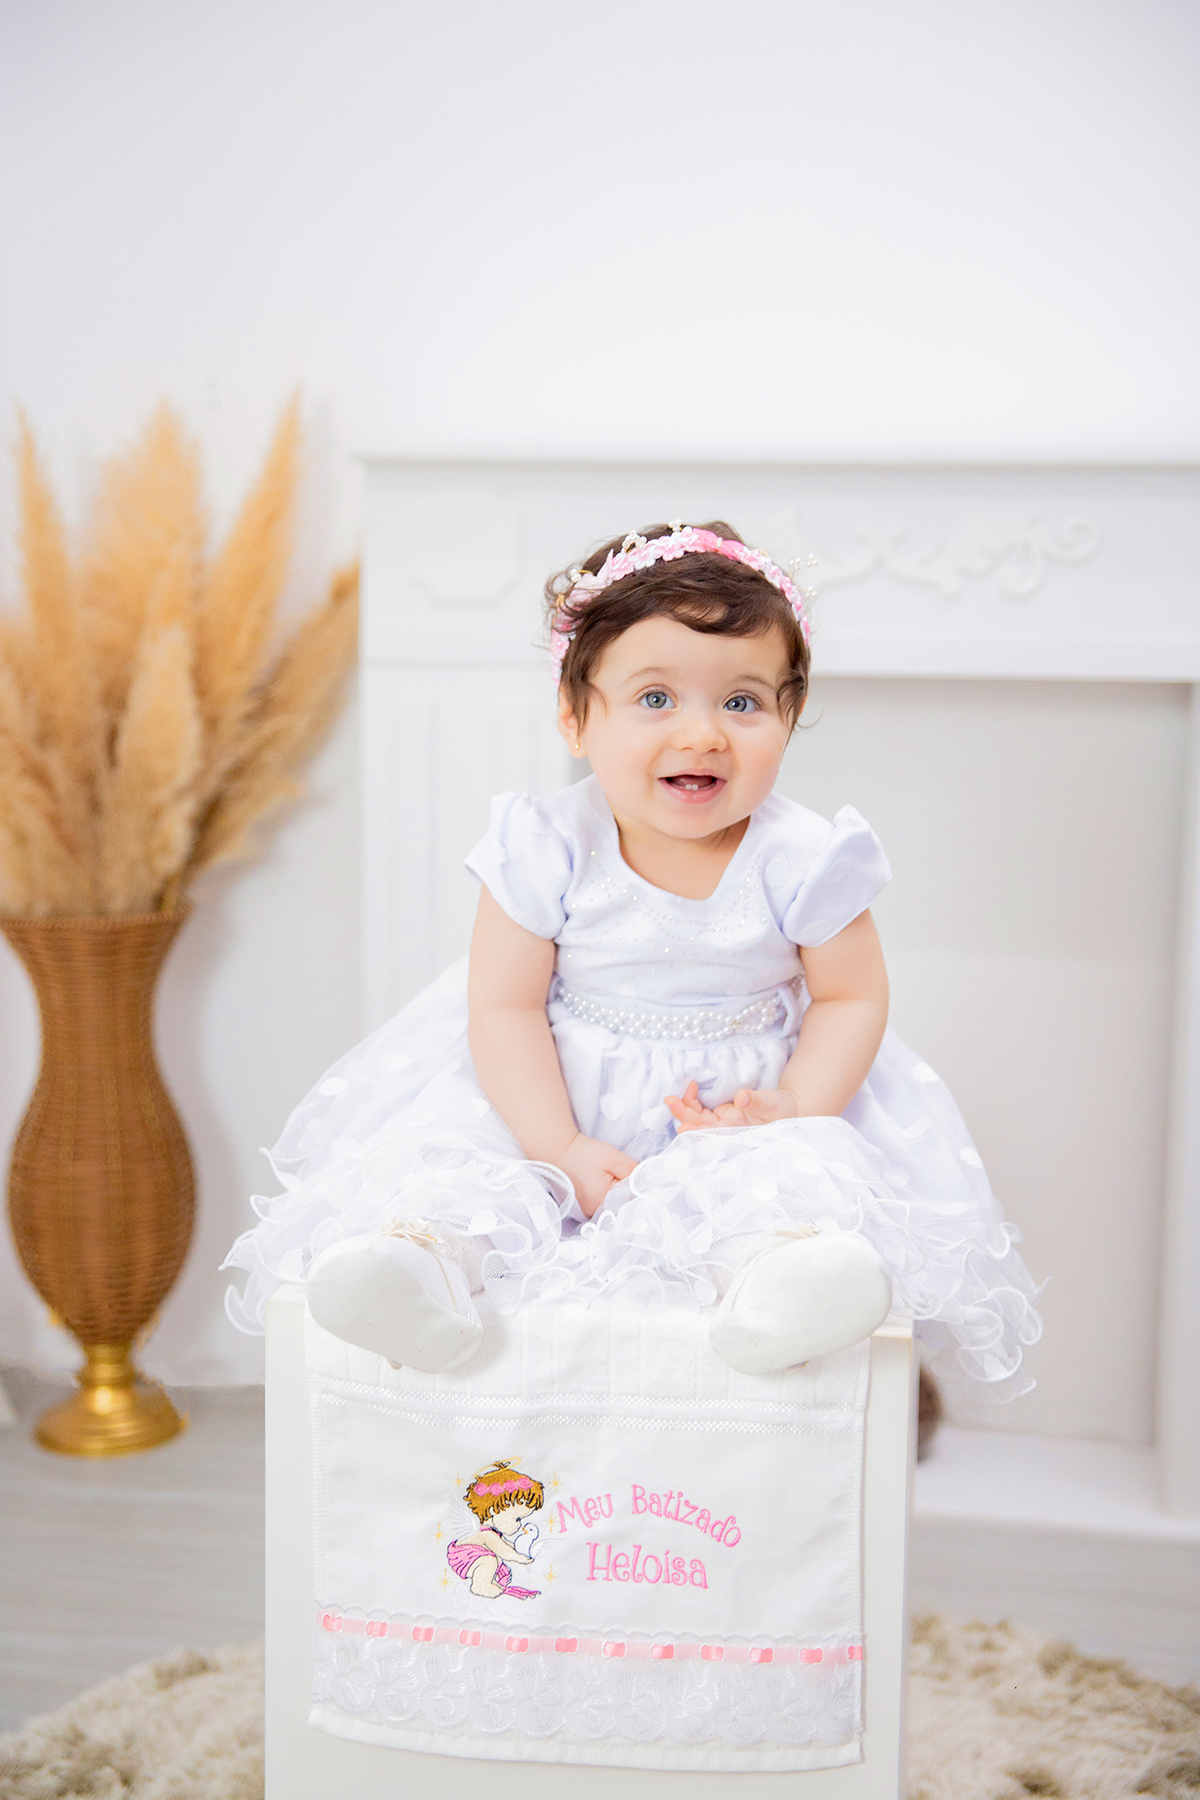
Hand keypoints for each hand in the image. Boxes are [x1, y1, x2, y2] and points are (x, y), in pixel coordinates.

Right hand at [554, 1132, 636, 1218]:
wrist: (558, 1151)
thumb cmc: (583, 1153)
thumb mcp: (611, 1156)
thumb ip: (631, 1168)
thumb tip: (645, 1178)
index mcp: (602, 1200)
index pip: (630, 1197)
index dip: (636, 1184)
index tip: (637, 1173)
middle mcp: (594, 1210)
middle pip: (621, 1202)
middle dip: (626, 1187)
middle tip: (622, 1171)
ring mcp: (587, 1210)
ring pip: (613, 1203)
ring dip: (617, 1191)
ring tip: (610, 1175)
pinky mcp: (584, 1206)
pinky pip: (602, 1202)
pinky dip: (607, 1193)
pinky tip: (604, 1182)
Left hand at [664, 1080, 799, 1132]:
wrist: (787, 1109)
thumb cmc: (782, 1110)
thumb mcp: (772, 1105)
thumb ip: (756, 1102)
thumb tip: (741, 1097)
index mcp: (738, 1132)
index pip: (714, 1134)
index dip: (697, 1131)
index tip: (682, 1127)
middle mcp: (727, 1130)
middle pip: (700, 1126)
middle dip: (684, 1114)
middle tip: (670, 1100)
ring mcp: (723, 1122)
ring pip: (698, 1118)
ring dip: (684, 1107)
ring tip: (672, 1095)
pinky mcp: (722, 1114)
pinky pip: (703, 1110)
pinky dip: (694, 1100)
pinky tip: (690, 1088)